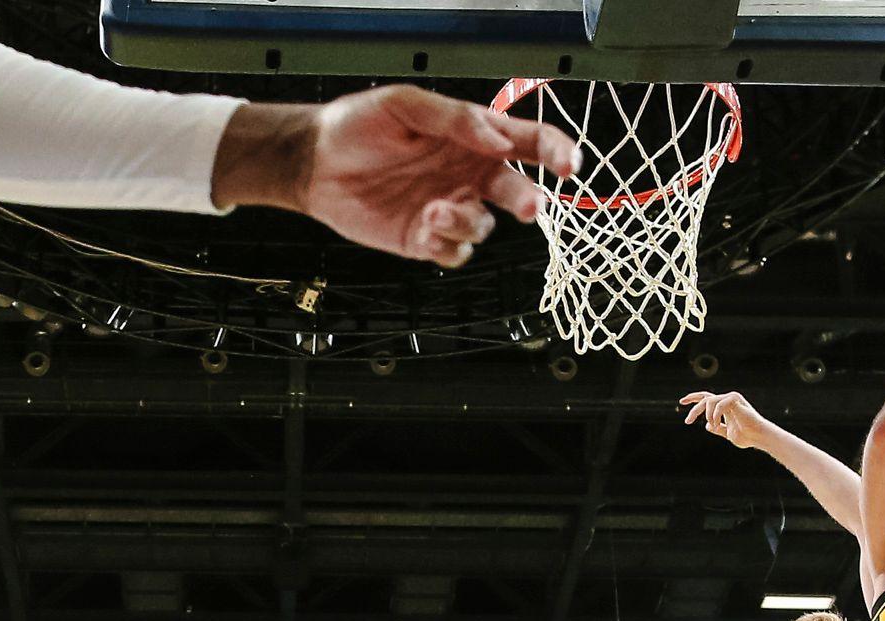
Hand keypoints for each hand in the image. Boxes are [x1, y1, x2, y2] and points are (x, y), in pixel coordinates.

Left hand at [216, 88, 573, 269]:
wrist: (315, 163)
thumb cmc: (358, 125)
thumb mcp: (404, 105)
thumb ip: (452, 118)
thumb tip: (496, 137)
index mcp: (474, 137)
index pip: (528, 142)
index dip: (555, 152)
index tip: (569, 165)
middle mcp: (468, 174)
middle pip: (517, 192)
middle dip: (528, 201)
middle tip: (528, 207)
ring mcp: (448, 208)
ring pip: (483, 227)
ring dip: (466, 222)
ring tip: (433, 210)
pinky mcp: (425, 239)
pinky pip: (454, 252)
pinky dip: (447, 245)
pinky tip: (423, 229)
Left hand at [679, 390, 769, 447]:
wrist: (758, 437)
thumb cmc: (746, 436)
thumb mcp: (727, 433)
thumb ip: (717, 428)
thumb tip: (707, 426)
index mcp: (724, 407)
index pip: (706, 398)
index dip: (693, 399)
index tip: (681, 402)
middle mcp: (727, 400)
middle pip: (705, 398)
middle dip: (694, 409)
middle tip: (687, 421)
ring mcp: (731, 399)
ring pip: (710, 401)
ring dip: (707, 415)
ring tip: (713, 425)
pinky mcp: (735, 400)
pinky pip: (719, 404)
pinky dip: (715, 415)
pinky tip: (716, 423)